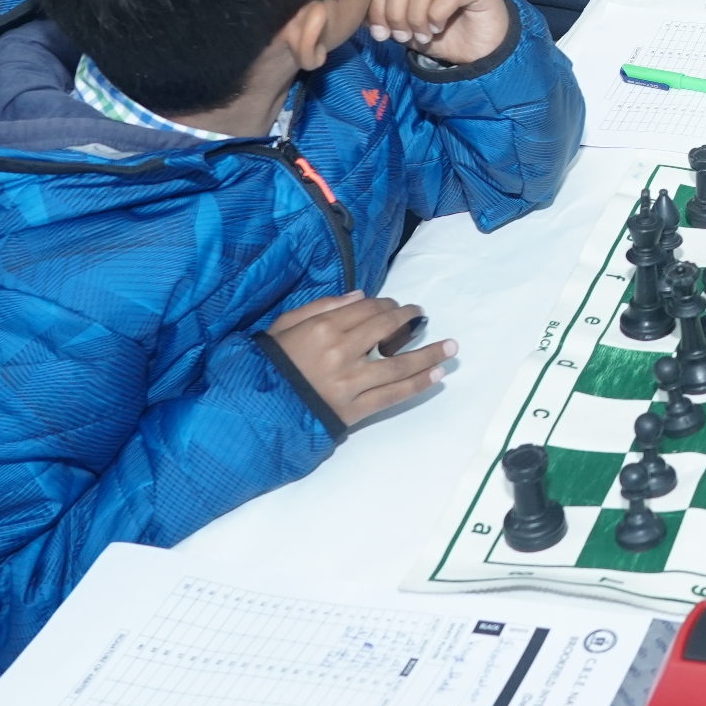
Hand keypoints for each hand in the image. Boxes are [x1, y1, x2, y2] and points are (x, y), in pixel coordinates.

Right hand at [265, 292, 454, 429]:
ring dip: (429, 353)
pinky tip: (437, 375)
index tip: (396, 306)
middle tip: (422, 316)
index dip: (387, 305)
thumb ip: (321, 306)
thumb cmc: (268, 364)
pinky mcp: (354, 409)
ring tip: (451, 346)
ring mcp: (350, 382)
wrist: (254, 408)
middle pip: (387, 329)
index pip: (367, 309)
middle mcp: (341, 352)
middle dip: (409, 319)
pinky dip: (417, 384)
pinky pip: (392, 396)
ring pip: (398, 364)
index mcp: (323, 328)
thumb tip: (360, 295)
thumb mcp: (284, 325)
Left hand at [370, 0, 511, 62]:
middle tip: (402, 37)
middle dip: (395, 14)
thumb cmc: (439, 32)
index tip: (381, 34)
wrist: (477, 50)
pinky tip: (439, 29)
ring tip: (421, 34)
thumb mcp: (403, 25)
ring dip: (417, 18)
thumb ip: (382, 14)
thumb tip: (358, 14)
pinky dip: (437, 16)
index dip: (376, 7)